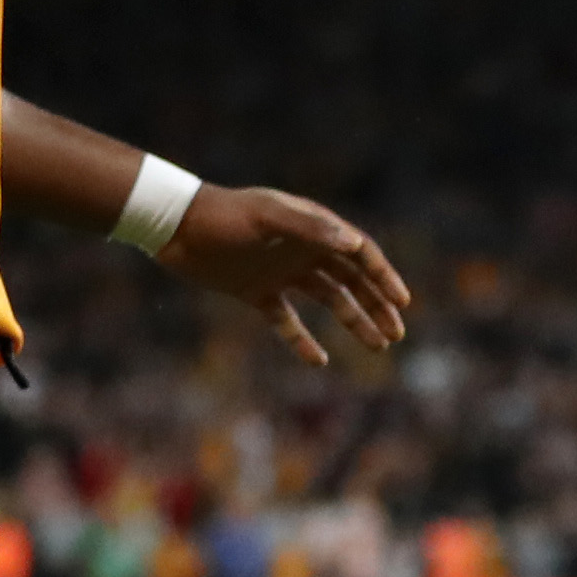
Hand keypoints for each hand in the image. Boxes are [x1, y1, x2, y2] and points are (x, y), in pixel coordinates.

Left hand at [160, 181, 408, 364]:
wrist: (174, 227)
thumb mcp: (266, 216)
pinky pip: (286, 320)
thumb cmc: (222, 216)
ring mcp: (280, 272)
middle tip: (396, 335)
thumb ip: (309, 227)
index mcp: (311, 228)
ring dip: (353, 321)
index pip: (359, 254)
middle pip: (351, 281)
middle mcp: (302, 249)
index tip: (402, 303)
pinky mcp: (256, 292)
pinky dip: (302, 340)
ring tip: (377, 346)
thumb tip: (354, 243)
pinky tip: (319, 360)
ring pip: (328, 300)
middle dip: (377, 306)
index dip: (384, 277)